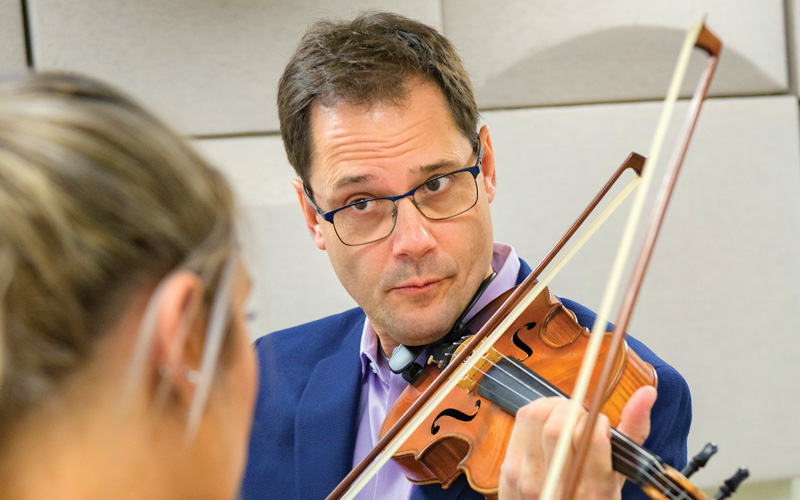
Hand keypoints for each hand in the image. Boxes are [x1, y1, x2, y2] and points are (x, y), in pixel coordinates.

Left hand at [498, 386, 656, 499]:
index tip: (599, 423)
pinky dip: (537, 414)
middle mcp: (557, 487)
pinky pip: (520, 421)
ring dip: (554, 407)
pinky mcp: (508, 470)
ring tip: (565, 417)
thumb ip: (633, 432)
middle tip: (581, 416)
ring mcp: (528, 480)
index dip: (597, 421)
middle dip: (573, 409)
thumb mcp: (618, 474)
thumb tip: (646, 392)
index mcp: (594, 492)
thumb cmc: (591, 495)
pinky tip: (547, 425)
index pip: (592, 438)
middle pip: (557, 426)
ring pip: (535, 416)